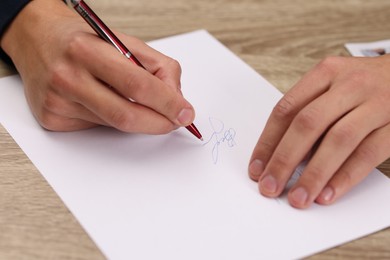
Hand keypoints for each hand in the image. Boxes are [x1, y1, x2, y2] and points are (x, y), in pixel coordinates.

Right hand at [0, 0, 194, 132]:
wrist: (37, 39)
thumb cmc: (82, 39)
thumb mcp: (125, 41)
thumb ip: (157, 67)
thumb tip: (176, 99)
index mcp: (88, 50)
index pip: (138, 85)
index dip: (168, 103)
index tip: (186, 113)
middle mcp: (68, 77)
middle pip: (126, 115)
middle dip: (159, 123)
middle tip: (175, 121)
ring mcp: (57, 102)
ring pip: (115, 125)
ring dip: (138, 119)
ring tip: (139, 103)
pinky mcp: (52, 119)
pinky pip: (98, 127)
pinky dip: (114, 120)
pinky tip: (106, 102)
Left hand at [249, 55, 389, 208]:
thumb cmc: (365, 84)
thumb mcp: (335, 85)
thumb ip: (311, 113)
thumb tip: (282, 155)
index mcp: (326, 73)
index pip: (286, 109)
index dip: (267, 142)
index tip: (256, 168)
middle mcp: (349, 85)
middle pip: (308, 124)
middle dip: (284, 159)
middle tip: (269, 187)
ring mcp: (377, 103)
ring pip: (338, 140)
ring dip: (314, 173)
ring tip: (298, 197)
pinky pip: (369, 153)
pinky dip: (346, 176)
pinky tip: (328, 194)